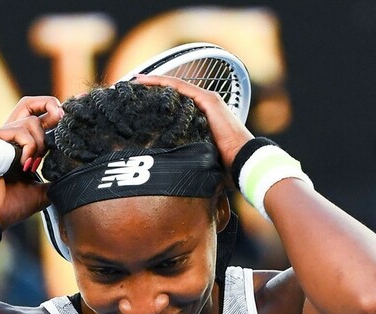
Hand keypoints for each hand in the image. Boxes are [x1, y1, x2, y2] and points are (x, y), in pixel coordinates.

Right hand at [0, 96, 63, 227]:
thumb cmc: (12, 205)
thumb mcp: (43, 191)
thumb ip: (55, 179)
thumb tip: (74, 178)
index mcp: (21, 146)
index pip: (38, 117)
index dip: (55, 110)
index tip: (74, 110)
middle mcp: (9, 137)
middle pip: (29, 103)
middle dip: (50, 105)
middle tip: (61, 118)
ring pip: (31, 122)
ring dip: (39, 145)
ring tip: (31, 165)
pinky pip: (19, 132)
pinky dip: (28, 148)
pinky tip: (23, 165)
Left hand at [134, 74, 253, 169]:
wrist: (245, 162)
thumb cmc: (227, 166)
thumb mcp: (201, 157)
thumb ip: (187, 155)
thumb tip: (170, 169)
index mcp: (205, 116)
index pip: (177, 103)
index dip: (158, 99)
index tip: (138, 100)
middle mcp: (207, 104)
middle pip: (174, 92)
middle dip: (153, 88)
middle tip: (131, 89)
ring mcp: (209, 100)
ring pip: (175, 85)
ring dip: (153, 82)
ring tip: (133, 82)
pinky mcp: (209, 101)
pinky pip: (180, 87)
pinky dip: (161, 82)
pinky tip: (144, 81)